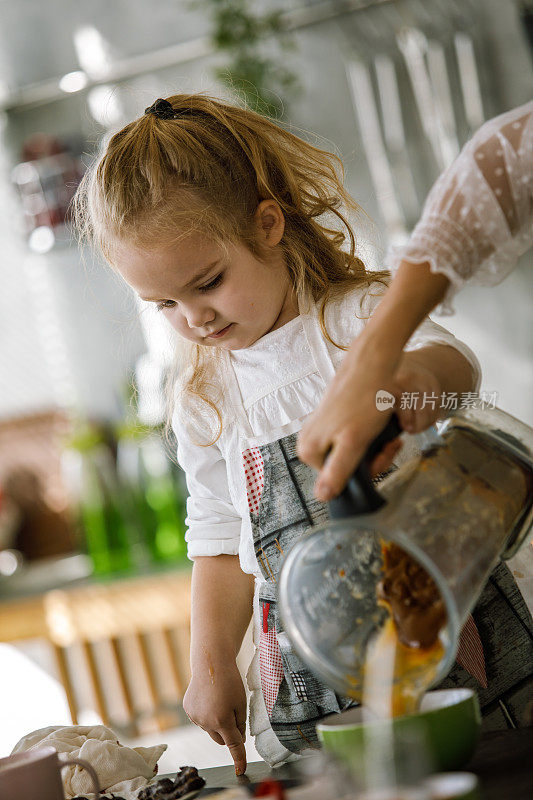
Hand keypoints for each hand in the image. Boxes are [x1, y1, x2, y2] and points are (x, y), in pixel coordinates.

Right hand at [183, 658, 247, 775]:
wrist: (211, 662)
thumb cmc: (230, 681)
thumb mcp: (241, 703)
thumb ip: (240, 724)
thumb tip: (236, 739)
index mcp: (222, 720)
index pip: (233, 744)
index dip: (238, 758)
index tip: (241, 770)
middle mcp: (206, 721)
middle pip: (221, 739)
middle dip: (228, 732)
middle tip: (233, 712)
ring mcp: (195, 717)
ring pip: (210, 730)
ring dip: (217, 722)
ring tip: (219, 700)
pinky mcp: (188, 710)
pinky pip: (201, 720)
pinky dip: (207, 715)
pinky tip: (209, 698)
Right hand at [298, 348, 442, 500]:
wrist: (371, 365)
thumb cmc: (364, 399)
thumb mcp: (353, 441)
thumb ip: (338, 471)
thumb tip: (322, 497)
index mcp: (309, 451)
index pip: (339, 481)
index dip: (366, 471)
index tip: (383, 454)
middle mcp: (310, 441)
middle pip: (345, 467)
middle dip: (372, 458)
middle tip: (391, 443)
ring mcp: (322, 429)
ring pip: (353, 453)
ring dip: (375, 447)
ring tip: (390, 434)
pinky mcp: (334, 420)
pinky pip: (354, 439)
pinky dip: (371, 436)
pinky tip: (382, 425)